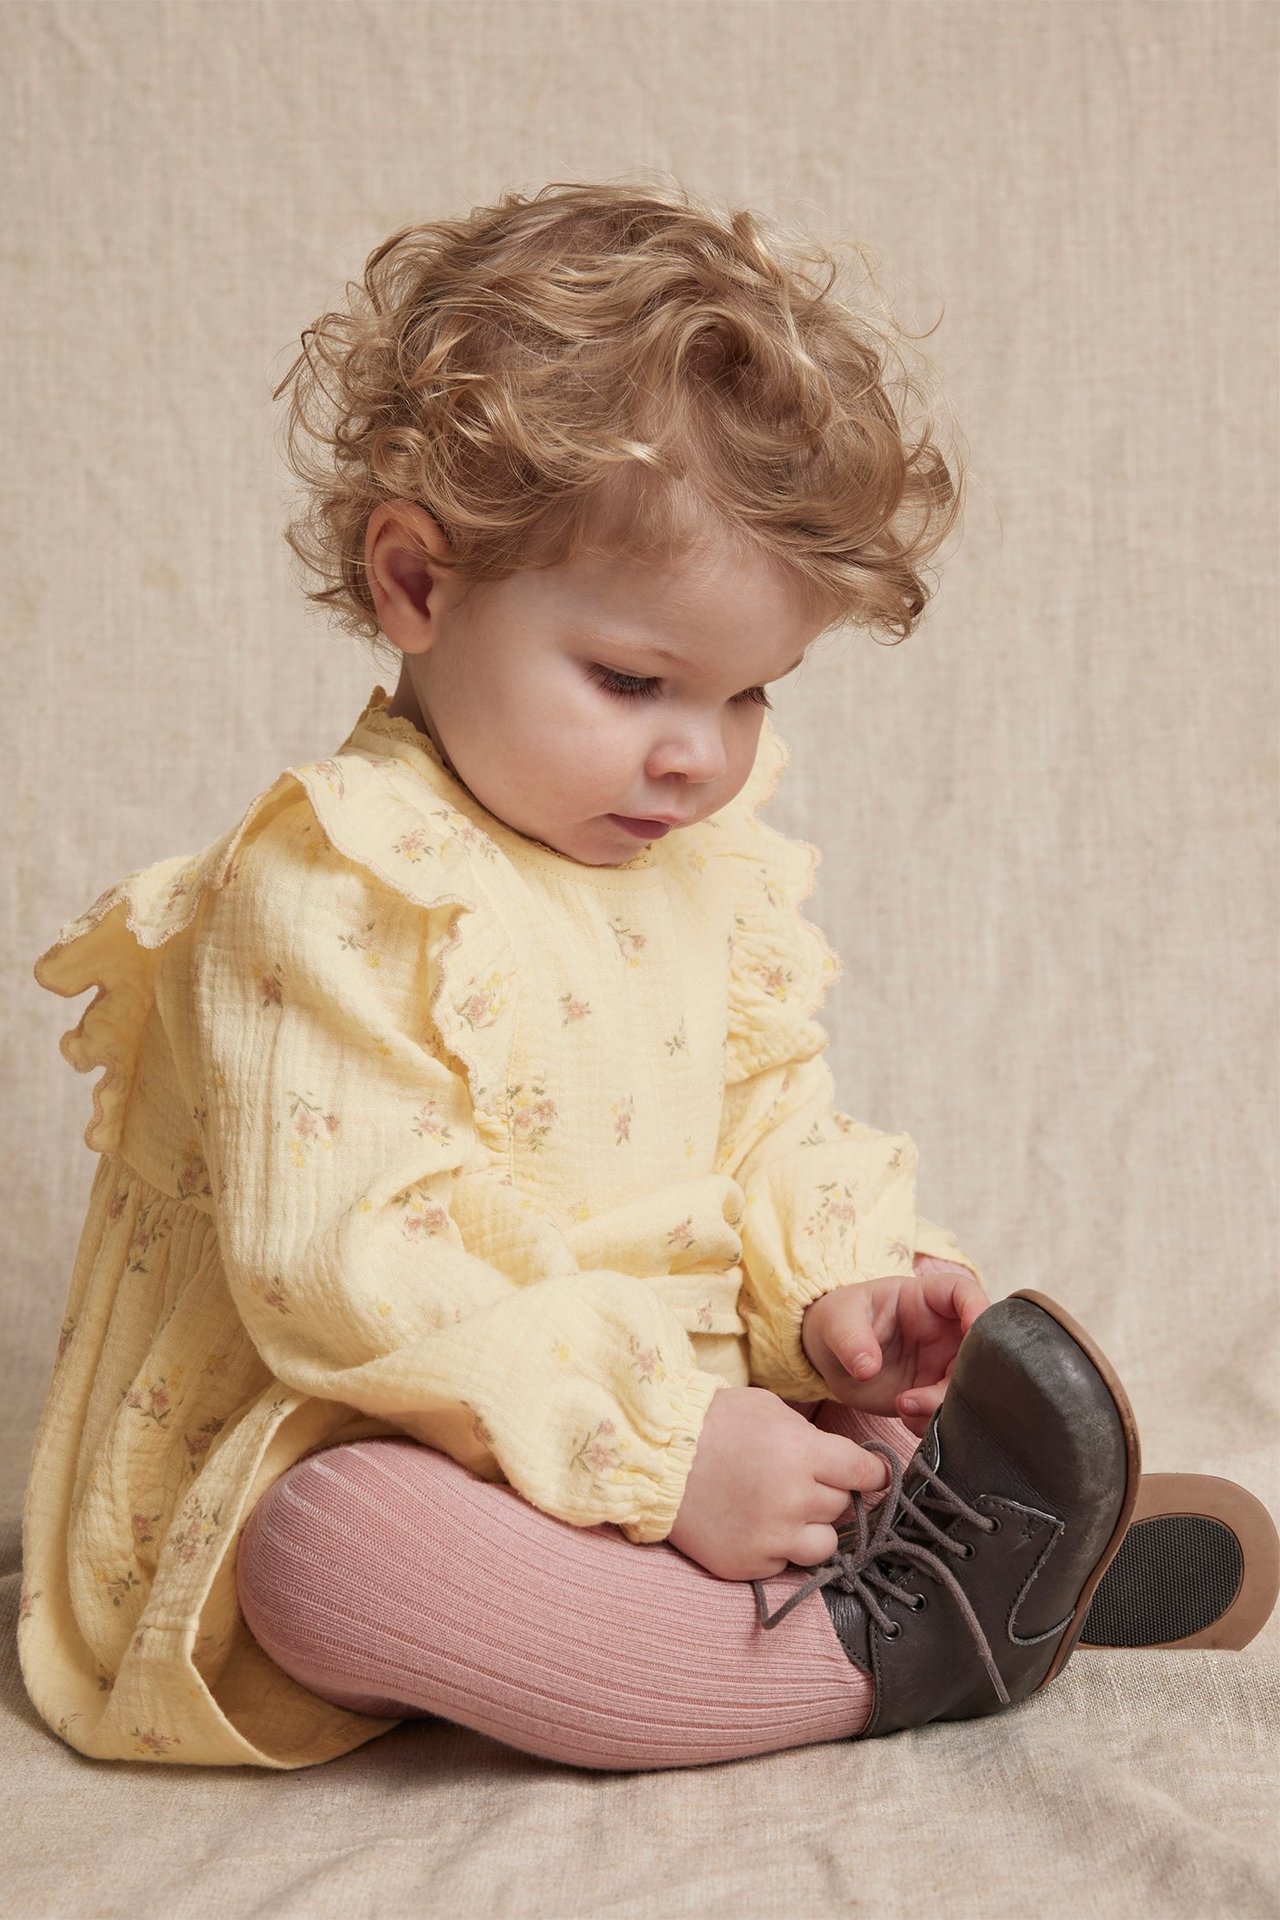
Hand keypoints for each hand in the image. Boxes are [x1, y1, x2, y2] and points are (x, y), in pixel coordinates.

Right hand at [667, 1385, 890, 1581]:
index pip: (866, 1473)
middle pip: (843, 1506)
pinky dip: (779, 1548)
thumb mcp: (771, 1410)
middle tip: (803, 1481)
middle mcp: (793, 1500)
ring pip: (826, 1544)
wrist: (654, 1457)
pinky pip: (787, 1565)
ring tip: (786, 1510)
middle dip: (831, 1493)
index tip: (870, 1475)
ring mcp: (770, 1538)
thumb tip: (848, 1463)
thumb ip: (812, 1438)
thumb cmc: (714, 1423)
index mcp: (803, 1454)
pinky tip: (756, 1524)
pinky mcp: (748, 1565)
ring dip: (813, 1528)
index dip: (872, 1473)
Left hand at [800, 1257, 987, 1436]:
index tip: (974, 1327)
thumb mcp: (838, 1321)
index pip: (962, 1292)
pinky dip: (932, 1421)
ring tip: (906, 1406)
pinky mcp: (931, 1395)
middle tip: (927, 1392)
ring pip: (966, 1386)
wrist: (830, 1357)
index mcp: (925, 1299)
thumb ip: (852, 1339)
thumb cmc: (839, 1322)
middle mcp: (943, 1333)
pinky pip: (946, 1412)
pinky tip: (905, 1416)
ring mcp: (940, 1366)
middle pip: (976, 1348)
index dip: (976, 1307)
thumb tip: (867, 1367)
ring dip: (944, 1403)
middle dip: (965, 1374)